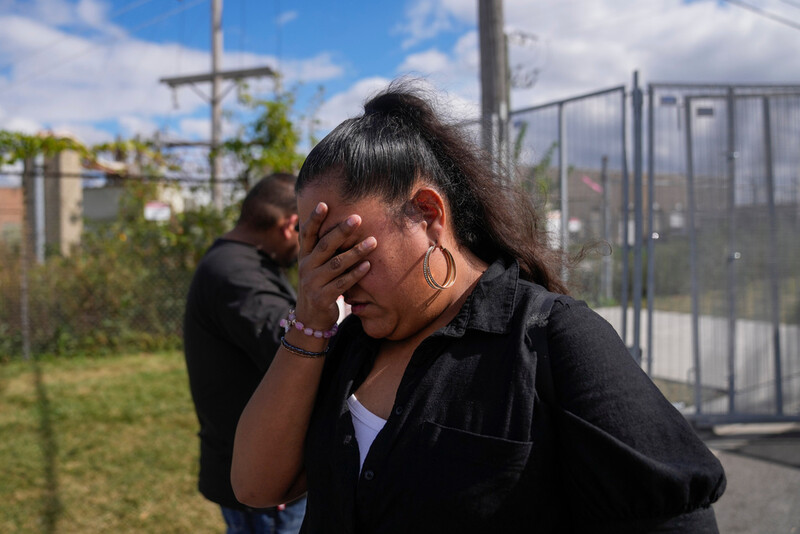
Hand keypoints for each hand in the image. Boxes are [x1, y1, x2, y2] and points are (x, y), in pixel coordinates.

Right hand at [294, 202, 376, 330]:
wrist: (310, 320)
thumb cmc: (318, 286)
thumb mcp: (315, 267)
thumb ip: (323, 249)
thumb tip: (338, 224)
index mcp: (304, 257)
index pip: (307, 234)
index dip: (314, 219)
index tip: (324, 204)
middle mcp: (306, 268)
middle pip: (324, 246)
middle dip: (341, 231)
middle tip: (357, 218)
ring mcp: (313, 283)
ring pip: (337, 264)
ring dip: (356, 252)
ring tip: (373, 242)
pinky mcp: (322, 298)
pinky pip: (342, 283)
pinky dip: (356, 274)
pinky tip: (368, 265)